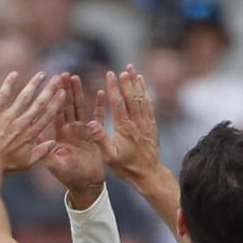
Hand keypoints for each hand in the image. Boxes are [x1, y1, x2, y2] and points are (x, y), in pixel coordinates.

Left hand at [0, 71, 64, 174]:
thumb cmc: (5, 166)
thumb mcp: (26, 163)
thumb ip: (41, 153)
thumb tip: (53, 143)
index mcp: (31, 135)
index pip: (47, 116)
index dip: (56, 103)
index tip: (63, 92)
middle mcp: (22, 123)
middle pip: (39, 104)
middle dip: (49, 90)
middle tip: (57, 78)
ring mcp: (9, 117)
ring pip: (24, 97)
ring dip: (34, 84)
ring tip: (41, 74)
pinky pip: (3, 95)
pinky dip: (9, 83)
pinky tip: (14, 74)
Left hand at [44, 74, 107, 206]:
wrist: (86, 186)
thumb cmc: (69, 177)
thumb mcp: (54, 165)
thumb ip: (45, 150)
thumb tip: (35, 136)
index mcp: (60, 134)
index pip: (55, 112)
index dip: (53, 98)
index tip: (51, 84)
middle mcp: (71, 129)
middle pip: (67, 105)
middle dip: (65, 90)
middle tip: (63, 74)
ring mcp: (84, 130)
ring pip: (80, 107)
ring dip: (79, 93)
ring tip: (76, 77)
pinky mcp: (96, 134)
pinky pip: (99, 118)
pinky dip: (100, 106)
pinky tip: (100, 92)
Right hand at [88, 66, 161, 185]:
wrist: (148, 174)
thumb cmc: (126, 167)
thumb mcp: (109, 157)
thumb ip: (100, 139)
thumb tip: (91, 123)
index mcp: (124, 128)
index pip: (118, 103)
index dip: (114, 87)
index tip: (110, 74)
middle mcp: (136, 122)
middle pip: (131, 96)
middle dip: (126, 81)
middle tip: (123, 68)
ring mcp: (145, 122)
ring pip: (141, 97)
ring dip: (136, 82)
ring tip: (132, 69)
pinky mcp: (152, 124)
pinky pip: (149, 104)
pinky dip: (145, 91)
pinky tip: (142, 83)